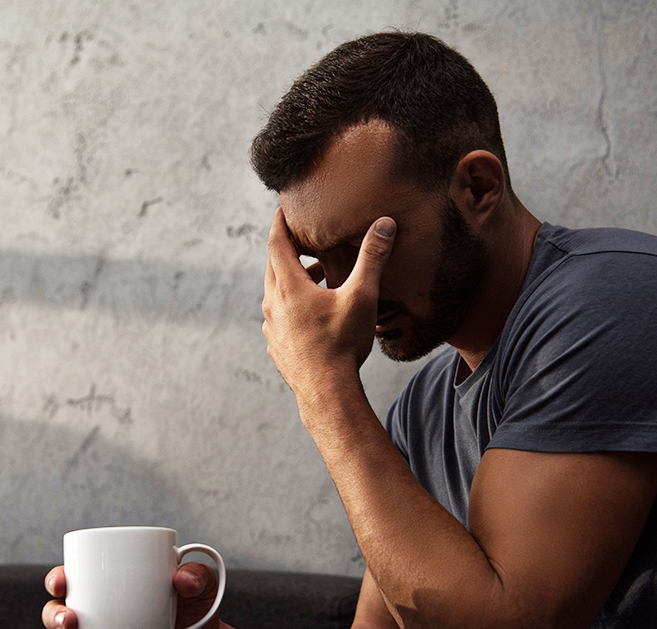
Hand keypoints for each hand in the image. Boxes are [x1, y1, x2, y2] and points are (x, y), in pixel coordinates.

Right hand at [42, 562, 224, 628]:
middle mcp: (94, 620)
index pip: (69, 581)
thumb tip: (182, 579)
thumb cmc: (196, 612)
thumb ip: (196, 574)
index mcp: (105, 590)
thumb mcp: (201, 587)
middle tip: (71, 620)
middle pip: (55, 615)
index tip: (63, 583)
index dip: (57, 580)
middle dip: (54, 617)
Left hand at [261, 208, 395, 401]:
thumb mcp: (362, 297)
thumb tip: (385, 225)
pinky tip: (312, 311)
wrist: (326, 393)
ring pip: (276, 292)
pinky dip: (292, 304)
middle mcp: (273, 304)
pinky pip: (279, 316)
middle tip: (303, 236)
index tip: (282, 207)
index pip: (276, 242)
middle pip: (274, 266)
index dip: (279, 221)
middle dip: (287, 249)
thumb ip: (372, 258)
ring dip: (293, 279)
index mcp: (289, 287)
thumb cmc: (342, 344)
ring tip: (318, 274)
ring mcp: (272, 326)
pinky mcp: (276, 345)